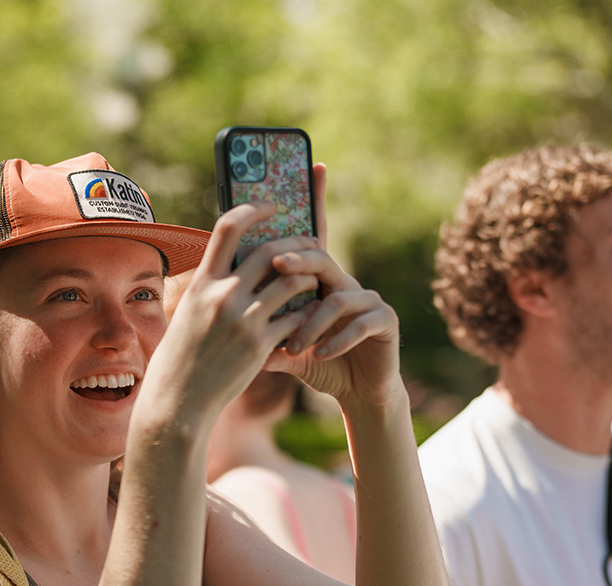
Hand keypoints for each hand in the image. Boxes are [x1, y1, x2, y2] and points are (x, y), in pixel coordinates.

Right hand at [145, 203, 319, 422]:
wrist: (178, 401)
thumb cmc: (181, 358)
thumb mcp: (189, 314)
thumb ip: (211, 290)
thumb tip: (233, 269)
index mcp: (203, 282)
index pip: (228, 227)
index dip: (252, 209)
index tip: (271, 206)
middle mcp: (223, 295)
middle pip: (270, 252)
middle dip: (296, 243)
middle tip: (311, 244)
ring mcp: (244, 320)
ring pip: (292, 283)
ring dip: (309, 277)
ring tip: (315, 278)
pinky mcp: (261, 346)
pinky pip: (297, 319)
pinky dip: (307, 314)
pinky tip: (313, 315)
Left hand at [263, 164, 403, 410]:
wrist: (358, 393)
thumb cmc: (320, 364)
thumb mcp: (286, 348)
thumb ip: (265, 335)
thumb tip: (226, 327)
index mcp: (319, 281)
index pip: (313, 237)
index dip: (317, 200)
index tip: (315, 165)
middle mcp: (344, 282)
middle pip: (320, 258)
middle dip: (298, 261)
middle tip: (277, 268)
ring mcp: (368, 299)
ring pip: (336, 297)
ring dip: (312, 323)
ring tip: (294, 347)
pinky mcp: (385, 320)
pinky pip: (359, 322)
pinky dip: (336, 340)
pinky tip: (321, 354)